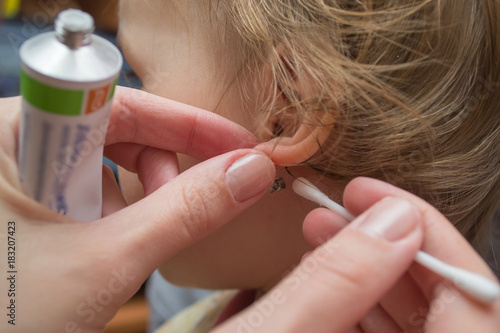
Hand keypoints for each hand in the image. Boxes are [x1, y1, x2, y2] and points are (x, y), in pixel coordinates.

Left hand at [0, 87, 275, 332]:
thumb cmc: (5, 319)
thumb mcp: (103, 262)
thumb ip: (185, 212)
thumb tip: (252, 172)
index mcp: (7, 133)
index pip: (118, 103)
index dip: (185, 123)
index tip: (237, 144)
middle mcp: (10, 144)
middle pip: (116, 131)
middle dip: (159, 173)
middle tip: (180, 209)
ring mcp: (15, 174)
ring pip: (106, 165)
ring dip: (135, 203)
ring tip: (124, 247)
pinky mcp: (25, 204)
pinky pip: (87, 192)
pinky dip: (114, 217)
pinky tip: (107, 249)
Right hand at [215, 178, 499, 331]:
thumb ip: (342, 284)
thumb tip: (393, 219)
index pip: (477, 301)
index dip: (428, 232)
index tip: (371, 194)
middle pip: (449, 304)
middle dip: (389, 244)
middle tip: (337, 209)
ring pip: (418, 318)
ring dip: (371, 267)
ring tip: (321, 232)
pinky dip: (362, 301)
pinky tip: (327, 277)